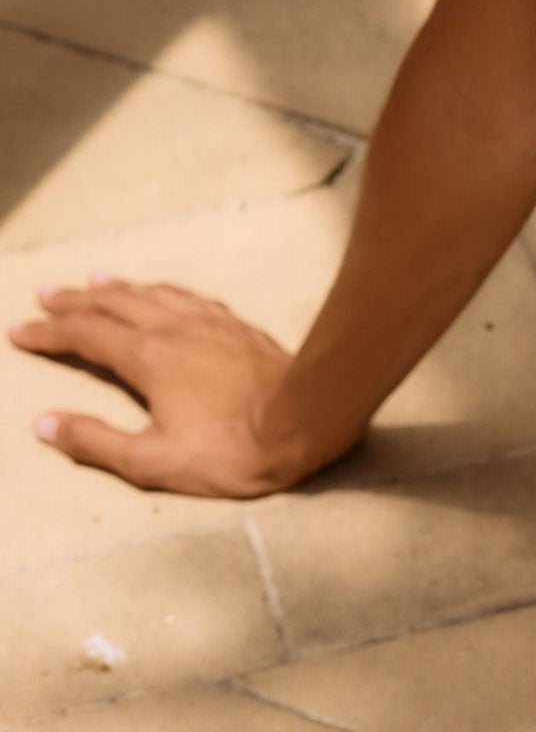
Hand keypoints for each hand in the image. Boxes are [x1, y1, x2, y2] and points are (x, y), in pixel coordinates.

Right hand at [10, 277, 318, 496]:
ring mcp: (208, 322)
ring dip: (117, 286)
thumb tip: (45, 423)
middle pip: (114, 303)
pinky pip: (186, 296)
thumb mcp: (151, 462)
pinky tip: (161, 293)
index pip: (86, 336)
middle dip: (75, 300)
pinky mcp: (235, 325)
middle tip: (46, 294)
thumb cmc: (227, 450)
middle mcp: (175, 328)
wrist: (302, 420)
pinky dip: (160, 289)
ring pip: (152, 292)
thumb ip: (95, 441)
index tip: (20, 331)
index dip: (49, 333)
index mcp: (149, 358)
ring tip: (94, 280)